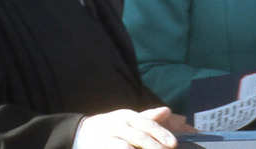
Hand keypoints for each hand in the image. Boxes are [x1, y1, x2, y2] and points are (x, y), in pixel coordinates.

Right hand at [75, 107, 193, 148]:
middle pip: (139, 136)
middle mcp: (119, 125)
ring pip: (125, 146)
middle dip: (154, 146)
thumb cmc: (112, 125)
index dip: (161, 134)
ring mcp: (108, 138)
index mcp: (129, 117)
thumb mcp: (129, 118)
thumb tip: (167, 111)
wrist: (82, 131)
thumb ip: (148, 117)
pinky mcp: (100, 148)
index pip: (148, 125)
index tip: (173, 144)